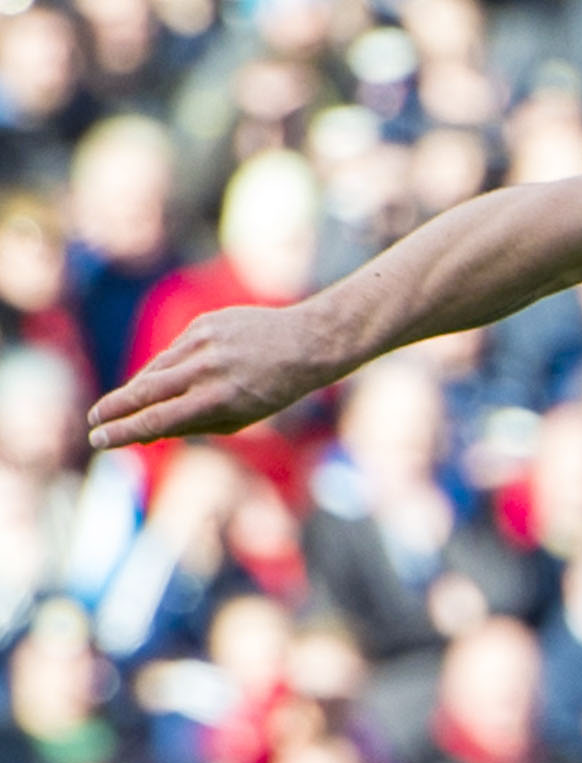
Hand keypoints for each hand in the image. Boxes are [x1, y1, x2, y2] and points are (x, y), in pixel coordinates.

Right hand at [87, 303, 334, 449]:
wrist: (307, 342)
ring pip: (155, 369)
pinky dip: (168, 366)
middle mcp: (208, 369)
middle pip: (145, 391)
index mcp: (219, 399)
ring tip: (126, 405)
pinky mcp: (204, 323)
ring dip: (138, 388)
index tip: (98, 439)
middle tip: (93, 420)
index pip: (157, 419)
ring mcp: (204, 342)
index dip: (123, 432)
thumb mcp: (240, 417)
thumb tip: (146, 431)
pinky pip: (174, 350)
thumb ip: (193, 424)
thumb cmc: (274, 390)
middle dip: (113, 408)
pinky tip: (174, 377)